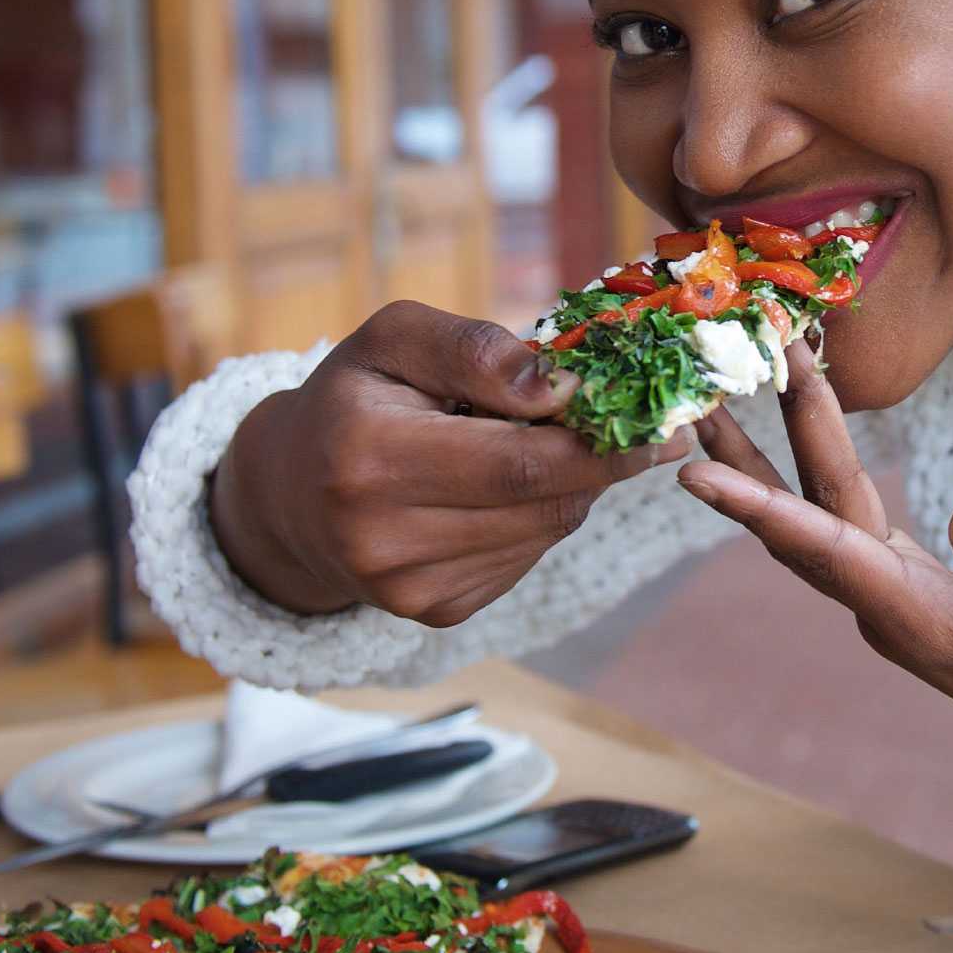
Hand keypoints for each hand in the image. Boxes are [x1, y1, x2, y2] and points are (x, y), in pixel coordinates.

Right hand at [210, 301, 687, 622]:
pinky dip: (540, 517)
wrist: (291, 493)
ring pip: (545, 531)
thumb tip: (559, 385)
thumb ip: (472, 349)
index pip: (518, 462)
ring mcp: (409, 589)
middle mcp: (383, 539)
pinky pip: (526, 556)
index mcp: (368, 459)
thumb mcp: (394, 339)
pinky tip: (511, 486)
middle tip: (653, 427)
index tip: (662, 415)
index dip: (602, 441)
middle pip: (542, 502)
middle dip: (607, 461)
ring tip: (554, 440)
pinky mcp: (435, 613)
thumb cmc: (353, 397)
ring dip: (574, 484)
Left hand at [681, 342, 952, 952]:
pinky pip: (846, 525)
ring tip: (724, 396)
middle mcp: (890, 612)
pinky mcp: (914, 592)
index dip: (760, 508)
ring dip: (773, 459)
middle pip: (801, 524)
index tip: (695, 473)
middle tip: (703, 385)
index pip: (826, 551)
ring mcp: (897, 604)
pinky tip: (805, 440)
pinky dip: (818, 477)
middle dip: (751, 454)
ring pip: (817, 521)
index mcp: (920, 620)